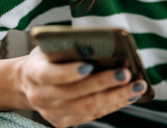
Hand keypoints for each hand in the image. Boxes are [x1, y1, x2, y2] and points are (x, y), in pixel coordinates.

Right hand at [15, 47, 147, 126]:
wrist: (29, 83)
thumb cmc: (48, 59)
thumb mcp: (51, 47)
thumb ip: (70, 47)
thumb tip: (103, 45)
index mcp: (34, 72)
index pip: (50, 74)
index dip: (69, 72)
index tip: (90, 66)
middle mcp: (41, 96)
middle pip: (76, 93)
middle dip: (105, 83)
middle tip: (127, 74)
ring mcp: (52, 112)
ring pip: (88, 107)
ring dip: (117, 97)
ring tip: (137, 86)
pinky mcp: (64, 122)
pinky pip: (93, 114)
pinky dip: (114, 104)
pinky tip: (130, 95)